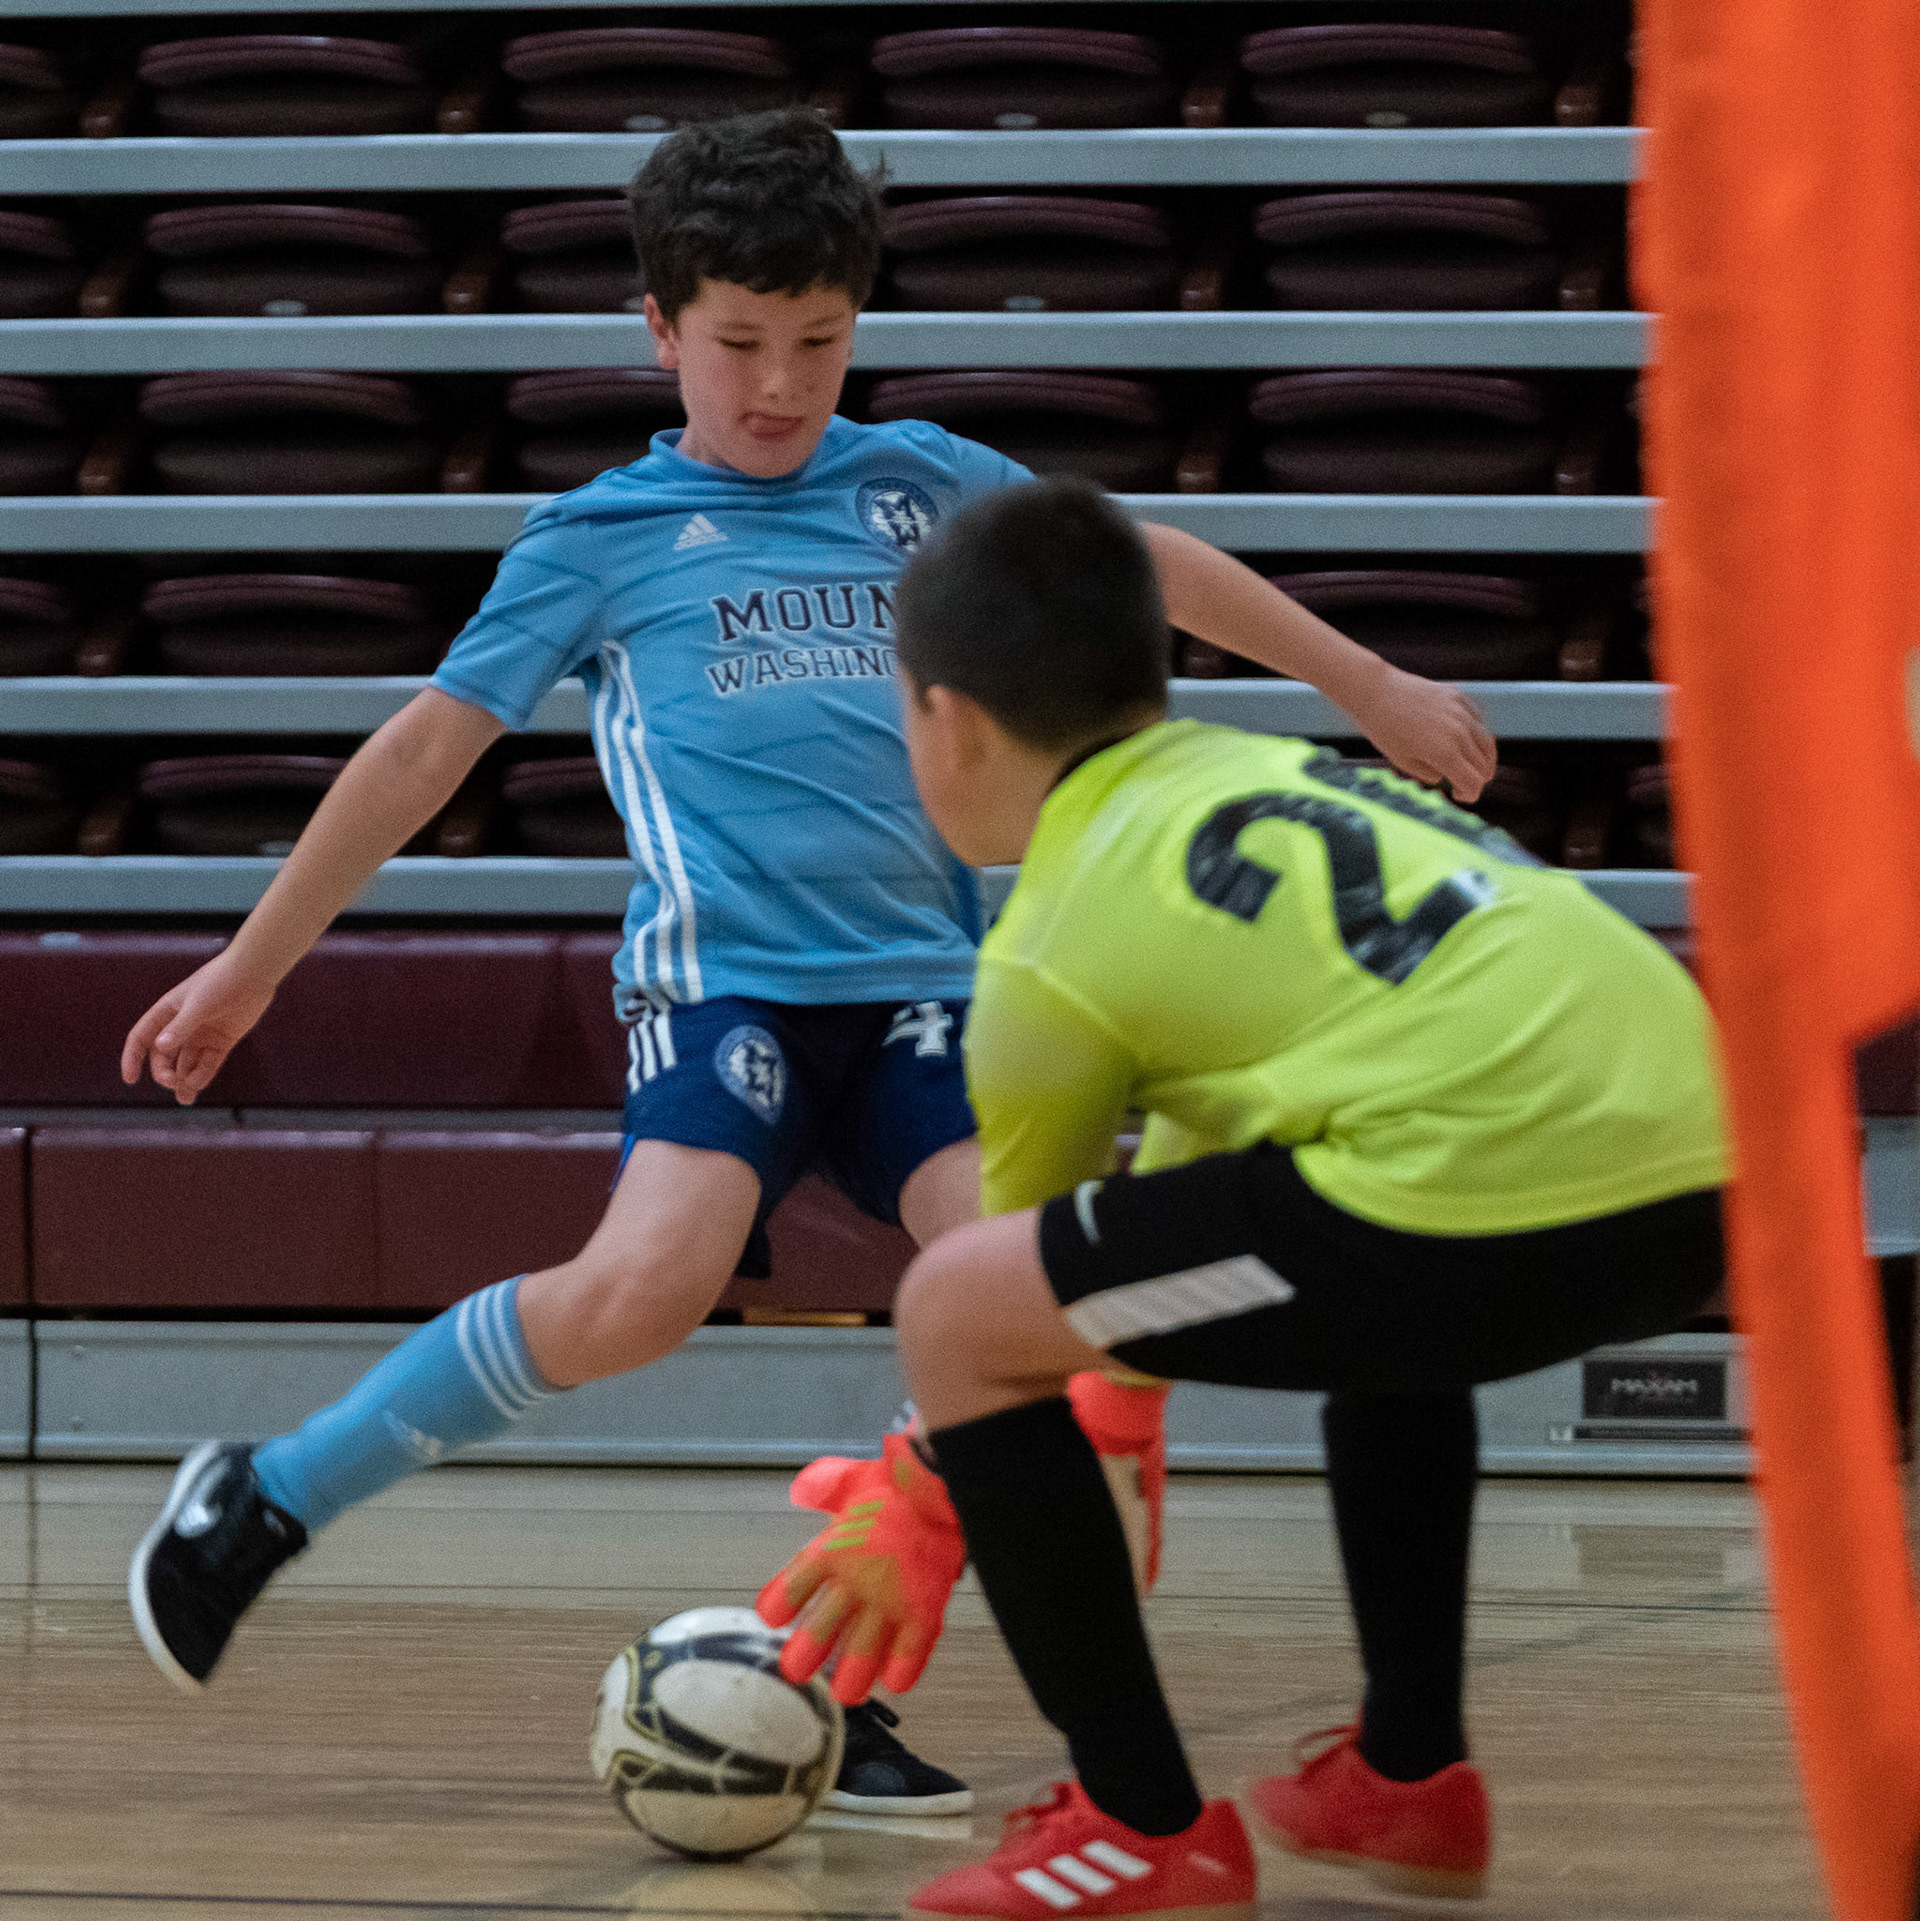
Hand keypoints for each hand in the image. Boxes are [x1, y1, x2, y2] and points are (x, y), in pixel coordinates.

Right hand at [121, 950, 276, 1104]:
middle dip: (165, 1073)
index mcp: (167, 1012)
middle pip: (165, 1056)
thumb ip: (180, 1027)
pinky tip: (199, 1084)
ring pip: (187, 1063)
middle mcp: (182, 1025)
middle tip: (173, 1084)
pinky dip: (203, 1075)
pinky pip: (209, 1063)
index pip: (142, 1038)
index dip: (132, 1058)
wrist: (254, 973)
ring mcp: (203, 1034)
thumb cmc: (221, 982)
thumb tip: (161, 1048)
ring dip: (184, 1081)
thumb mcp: (197, 1005)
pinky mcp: (223, 1040)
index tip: (130, 1080)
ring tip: (186, 1098)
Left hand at [756, 1433, 965, 1705]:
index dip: (780, 1605)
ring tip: (846, 1691)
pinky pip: (909, 1650)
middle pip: (820, 1630)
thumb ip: (826, 1486)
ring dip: (851, 1675)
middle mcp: (855, 1580)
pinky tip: (895, 1679)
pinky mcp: (923, 1609)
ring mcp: (888, 1599)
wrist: (945, 1485)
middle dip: (807, 1655)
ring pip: (862, 1651)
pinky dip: (902, 1668)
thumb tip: (804, 1490)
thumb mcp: (856, 1478)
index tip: (775, 1616)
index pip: (793, 1589)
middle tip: (799, 1668)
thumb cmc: (903, 1482)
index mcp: (833, 1550)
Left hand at [1354, 667, 1496, 803]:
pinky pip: (1478, 721)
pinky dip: (1477, 736)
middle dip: (1475, 779)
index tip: (1458, 795)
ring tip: (1469, 766)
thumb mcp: (1403, 761)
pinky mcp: (1458, 697)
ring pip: (1487, 743)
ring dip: (1482, 759)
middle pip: (1483, 766)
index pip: (1473, 783)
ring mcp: (1461, 712)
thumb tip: (1445, 776)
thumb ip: (1429, 774)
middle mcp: (1459, 732)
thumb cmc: (1383, 729)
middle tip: (1461, 783)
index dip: (1470, 794)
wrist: (1375, 692)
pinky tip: (1465, 742)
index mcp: (1445, 753)